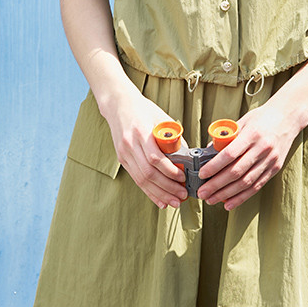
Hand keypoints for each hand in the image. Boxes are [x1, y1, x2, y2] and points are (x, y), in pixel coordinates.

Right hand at [104, 93, 188, 208]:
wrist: (119, 105)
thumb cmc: (143, 110)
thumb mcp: (162, 119)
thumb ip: (174, 139)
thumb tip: (188, 159)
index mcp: (141, 132)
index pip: (155, 158)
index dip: (170, 172)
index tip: (183, 178)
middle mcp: (130, 145)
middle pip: (148, 173)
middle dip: (167, 187)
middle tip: (182, 195)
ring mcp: (124, 153)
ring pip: (142, 180)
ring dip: (159, 194)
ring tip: (174, 202)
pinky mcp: (122, 159)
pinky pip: (136, 179)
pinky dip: (149, 192)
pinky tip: (160, 200)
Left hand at [196, 101, 302, 209]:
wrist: (288, 117)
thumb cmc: (262, 118)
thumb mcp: (242, 122)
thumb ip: (226, 138)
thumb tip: (207, 154)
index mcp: (252, 134)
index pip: (229, 154)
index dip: (214, 166)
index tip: (202, 174)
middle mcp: (263, 149)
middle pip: (236, 172)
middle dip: (216, 185)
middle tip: (202, 192)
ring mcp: (270, 160)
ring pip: (246, 182)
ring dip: (226, 194)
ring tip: (211, 199)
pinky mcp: (275, 168)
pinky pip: (256, 186)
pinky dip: (241, 197)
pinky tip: (229, 203)